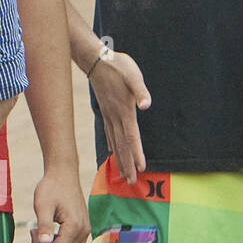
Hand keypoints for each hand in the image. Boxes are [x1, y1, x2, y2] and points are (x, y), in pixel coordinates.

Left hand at [24, 165, 89, 242]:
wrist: (63, 174)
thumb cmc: (51, 188)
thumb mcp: (43, 206)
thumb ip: (44, 225)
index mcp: (75, 227)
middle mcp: (84, 231)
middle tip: (33, 233)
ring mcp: (85, 230)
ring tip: (40, 231)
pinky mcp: (83, 228)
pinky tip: (48, 231)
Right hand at [88, 48, 150, 182]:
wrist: (96, 60)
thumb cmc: (117, 66)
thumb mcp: (133, 75)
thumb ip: (140, 91)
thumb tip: (146, 105)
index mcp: (124, 110)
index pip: (131, 136)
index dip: (136, 153)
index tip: (141, 168)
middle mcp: (115, 116)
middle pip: (122, 145)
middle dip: (126, 164)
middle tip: (131, 182)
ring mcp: (109, 115)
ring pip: (115, 142)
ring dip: (120, 159)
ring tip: (123, 174)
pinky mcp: (106, 111)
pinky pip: (109, 133)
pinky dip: (112, 145)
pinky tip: (113, 151)